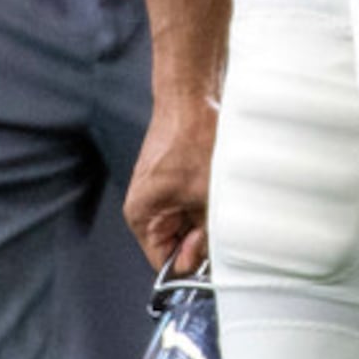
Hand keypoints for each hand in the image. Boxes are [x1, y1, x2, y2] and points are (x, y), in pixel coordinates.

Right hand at [124, 87, 217, 275]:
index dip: (190, 260)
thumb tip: (210, 258)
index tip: (209, 248)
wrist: (191, 96)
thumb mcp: (206, 196)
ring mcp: (162, 193)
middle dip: (201, 236)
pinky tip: (215, 185)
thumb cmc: (191, 135)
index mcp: (142, 216)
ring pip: (190, 223)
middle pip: (178, 243)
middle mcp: (147, 207)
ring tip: (215, 195)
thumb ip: (207, 234)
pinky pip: (194, 204)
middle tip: (216, 217)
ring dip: (207, 217)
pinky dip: (207, 201)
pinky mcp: (176, 180)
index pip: (164, 262)